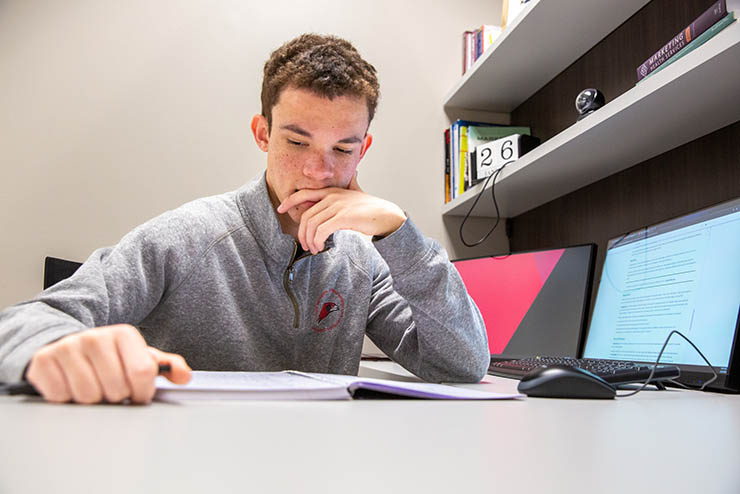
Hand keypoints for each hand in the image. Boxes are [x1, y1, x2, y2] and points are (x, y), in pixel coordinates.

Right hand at [26, 324, 190, 403]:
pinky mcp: (44, 361)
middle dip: (116, 397)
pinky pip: (61, 397)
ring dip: (92, 401)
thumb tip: (184, 377)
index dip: (142, 392)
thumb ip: (165, 366)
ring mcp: (68, 347)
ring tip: (92, 388)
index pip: (143, 373)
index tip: (137, 394)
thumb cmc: (107, 357)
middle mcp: (96, 337)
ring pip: (89, 396)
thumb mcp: (138, 357)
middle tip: (110, 389)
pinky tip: (70, 387)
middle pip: (116, 389)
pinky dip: (66, 400)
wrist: (61, 345)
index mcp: (124, 334)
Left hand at [277, 174, 406, 253]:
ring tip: (314, 249)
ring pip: (312, 225)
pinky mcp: (343, 217)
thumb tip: (354, 174)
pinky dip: (317, 241)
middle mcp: (332, 196)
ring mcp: (337, 206)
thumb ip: (352, 184)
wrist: (387, 215)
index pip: (304, 193)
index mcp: (332, 191)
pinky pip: (321, 230)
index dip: (289, 201)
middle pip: (306, 215)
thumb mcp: (358, 192)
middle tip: (305, 245)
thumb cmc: (372, 207)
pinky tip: (321, 247)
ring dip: (310, 240)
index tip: (280, 208)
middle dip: (302, 233)